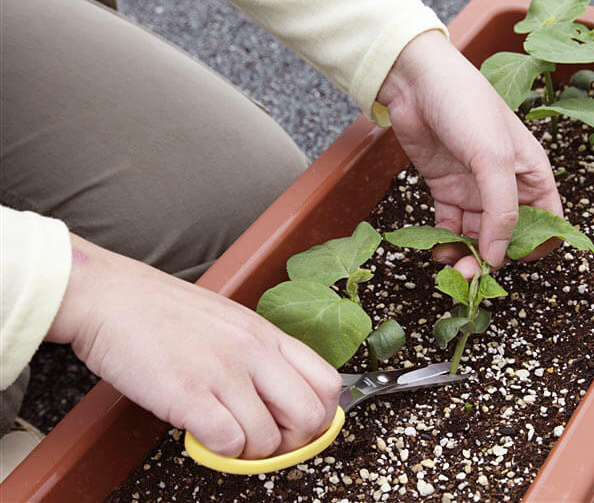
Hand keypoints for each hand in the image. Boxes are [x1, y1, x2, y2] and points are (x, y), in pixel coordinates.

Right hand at [48, 234, 340, 458]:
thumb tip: (282, 397)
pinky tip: (201, 434)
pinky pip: (228, 443)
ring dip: (248, 451)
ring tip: (224, 434)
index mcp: (267, 333)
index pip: (328, 383)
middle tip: (263, 440)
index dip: (320, 417)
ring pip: (268, 439)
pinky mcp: (188, 393)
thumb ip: (261, 354)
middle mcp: (254, 351)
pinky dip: (219, 452)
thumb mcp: (231, 322)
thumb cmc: (165, 312)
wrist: (110, 296)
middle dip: (292, 443)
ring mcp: (223, 371)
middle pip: (311, 417)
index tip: (296, 427)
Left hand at [378, 30, 562, 276]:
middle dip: (493, 257)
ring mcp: (474, 188)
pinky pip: (450, 226)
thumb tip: (498, 257)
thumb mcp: (493, 159)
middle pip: (508, 235)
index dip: (537, 246)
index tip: (517, 262)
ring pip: (477, 235)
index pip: (547, 222)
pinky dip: (444, 240)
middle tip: (472, 274)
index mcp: (532, 174)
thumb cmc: (466, 108)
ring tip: (450, 265)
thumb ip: (501, 210)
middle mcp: (506, 185)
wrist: (417, 82)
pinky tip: (436, 249)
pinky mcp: (446, 189)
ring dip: (466, 254)